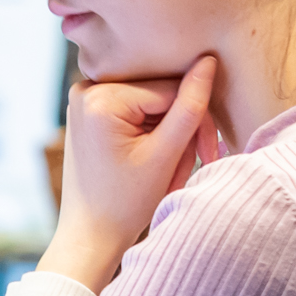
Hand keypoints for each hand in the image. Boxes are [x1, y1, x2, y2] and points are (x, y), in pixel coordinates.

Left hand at [36, 56, 221, 292]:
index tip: (210, 152)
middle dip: (182, 128)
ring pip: (152, 103)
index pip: (171, 88)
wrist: (90, 236)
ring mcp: (85, 98)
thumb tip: (208, 60)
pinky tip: (155, 160)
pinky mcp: (90, 111)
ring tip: (171, 170)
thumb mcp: (166, 154)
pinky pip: (135, 111)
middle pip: (160, 93)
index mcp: (100, 96)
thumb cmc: (126, 204)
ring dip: (170, 134)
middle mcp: (86, 88)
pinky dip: (152, 134)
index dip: (198, 118)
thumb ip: (190, 106)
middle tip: (194, 163)